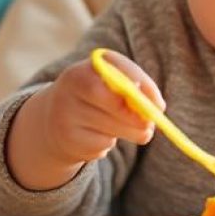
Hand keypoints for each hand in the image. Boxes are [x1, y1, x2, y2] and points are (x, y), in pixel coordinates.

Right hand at [39, 51, 163, 166]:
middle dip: (137, 117)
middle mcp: (69, 88)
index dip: (140, 85)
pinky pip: (102, 145)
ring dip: (128, 132)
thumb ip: (136, 89)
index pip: (113, 71)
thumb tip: (158, 108)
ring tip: (122, 127)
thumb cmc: (97, 97)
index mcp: (82, 69)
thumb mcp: (111, 85)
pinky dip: (108, 143)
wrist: (54, 120)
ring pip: (111, 130)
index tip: (159, 104)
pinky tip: (97, 135)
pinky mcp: (68, 141)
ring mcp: (65, 115)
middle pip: (113, 103)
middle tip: (151, 126)